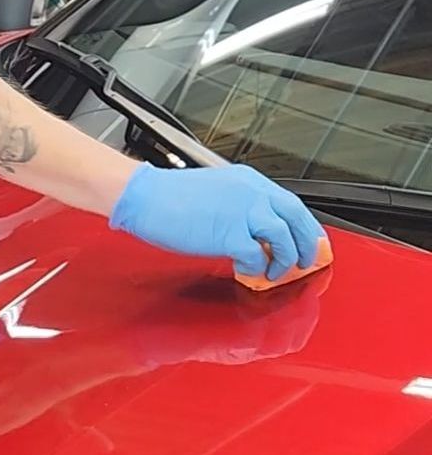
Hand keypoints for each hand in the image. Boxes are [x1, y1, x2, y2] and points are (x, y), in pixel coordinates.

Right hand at [110, 163, 322, 280]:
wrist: (145, 195)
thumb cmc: (171, 196)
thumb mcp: (219, 192)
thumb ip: (242, 208)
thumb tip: (257, 233)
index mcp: (250, 182)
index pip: (292, 204)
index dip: (306, 227)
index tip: (309, 242)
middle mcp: (252, 193)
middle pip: (296, 219)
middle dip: (305, 245)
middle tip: (305, 262)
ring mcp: (242, 212)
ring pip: (282, 237)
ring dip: (284, 259)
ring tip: (275, 272)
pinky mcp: (228, 233)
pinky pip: (255, 256)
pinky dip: (256, 268)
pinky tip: (248, 272)